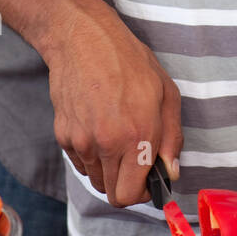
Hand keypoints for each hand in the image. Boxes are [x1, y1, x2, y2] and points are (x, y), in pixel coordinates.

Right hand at [40, 0, 181, 207]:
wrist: (83, 40)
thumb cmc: (129, 62)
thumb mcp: (167, 94)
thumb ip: (173, 138)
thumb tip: (171, 172)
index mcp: (136, 135)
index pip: (129, 195)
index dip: (142, 193)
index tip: (148, 179)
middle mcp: (105, 144)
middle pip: (111, 193)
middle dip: (126, 184)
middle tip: (136, 161)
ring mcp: (81, 141)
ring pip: (95, 179)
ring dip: (109, 170)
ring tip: (118, 138)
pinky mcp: (63, 135)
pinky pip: (80, 162)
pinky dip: (92, 156)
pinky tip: (100, 128)